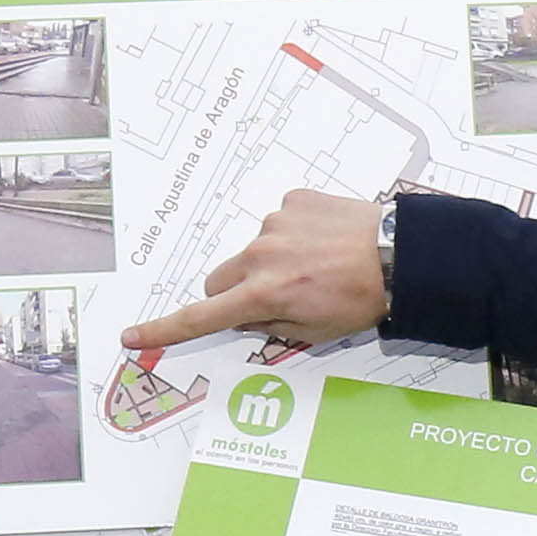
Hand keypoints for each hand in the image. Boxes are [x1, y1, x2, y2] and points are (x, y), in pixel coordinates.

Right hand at [126, 188, 392, 354]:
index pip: (201, 317)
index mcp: (263, 295)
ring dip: (270, 262)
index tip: (134, 335)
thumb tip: (245, 318)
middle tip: (272, 300)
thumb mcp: (315, 332)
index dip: (165, 330)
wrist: (402, 253)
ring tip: (317, 268)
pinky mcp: (293, 200)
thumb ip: (271, 326)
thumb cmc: (363, 298)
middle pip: (219, 280)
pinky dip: (293, 236)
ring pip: (253, 252)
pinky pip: (279, 223)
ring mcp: (275, 223)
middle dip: (234, 293)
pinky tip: (325, 244)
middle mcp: (261, 256)